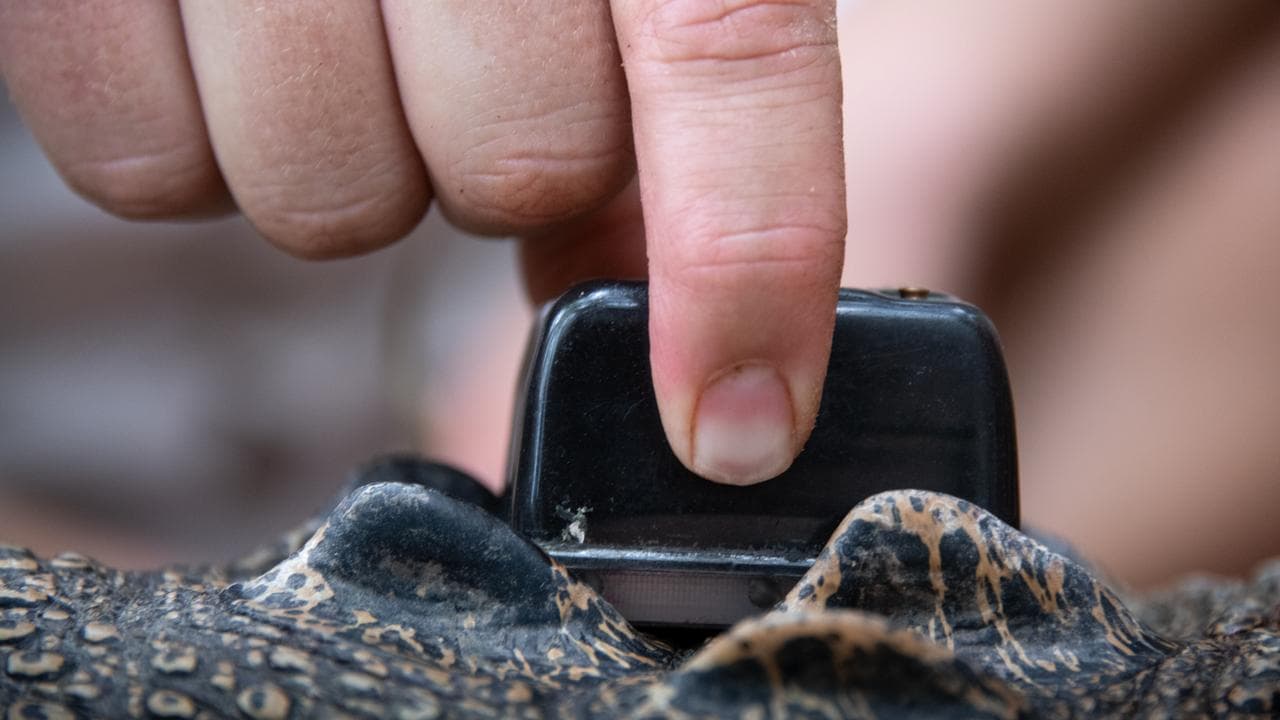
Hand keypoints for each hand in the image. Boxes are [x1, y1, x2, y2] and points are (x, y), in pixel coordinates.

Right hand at [0, 0, 845, 485]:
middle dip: (503, 165)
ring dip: (351, 159)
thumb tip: (661, 312)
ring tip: (335, 39)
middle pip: (515, 171)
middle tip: (460, 60)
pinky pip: (145, 172)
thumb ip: (663, 107)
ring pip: (330, 202)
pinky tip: (220, 44)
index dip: (750, 259)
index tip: (738, 427)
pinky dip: (193, 144)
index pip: (730, 47)